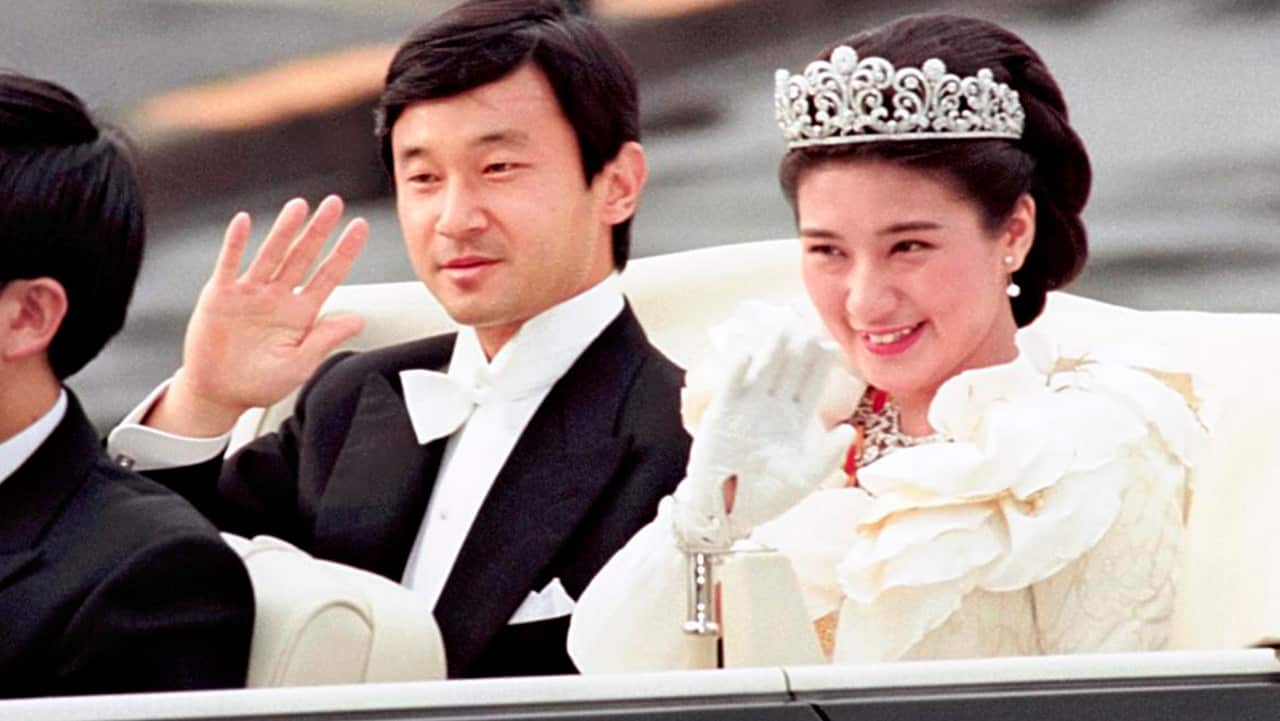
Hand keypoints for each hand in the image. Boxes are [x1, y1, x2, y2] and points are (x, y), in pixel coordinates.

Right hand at [146, 196, 368, 435]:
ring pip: (270, 254)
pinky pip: (229, 264)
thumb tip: (358, 321)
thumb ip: (325, 339)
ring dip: (284, 230)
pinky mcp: (221, 295)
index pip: (328, 275)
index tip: (360, 227)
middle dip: (318, 230)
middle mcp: (278, 297)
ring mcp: (250, 293)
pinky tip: (244, 222)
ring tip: (299, 206)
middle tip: (334, 204)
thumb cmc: (258, 383)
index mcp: (301, 313)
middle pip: (302, 256)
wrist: (217, 393)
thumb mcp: (300, 365)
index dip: (344, 251)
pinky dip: (236, 243)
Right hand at [674, 328, 857, 550]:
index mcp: (796, 418)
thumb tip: (850, 430)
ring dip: (770, 353)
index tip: (832, 345)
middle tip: (808, 327)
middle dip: (798, 350)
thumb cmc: (767, 496)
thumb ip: (827, 456)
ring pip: (762, 372)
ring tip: (781, 332)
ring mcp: (747, 407)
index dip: (821, 365)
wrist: (728, 510)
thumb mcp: (803, 478)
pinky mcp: (723, 413)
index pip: (812, 384)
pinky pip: (732, 387)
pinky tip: (746, 354)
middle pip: (789, 371)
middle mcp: (773, 406)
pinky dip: (737, 371)